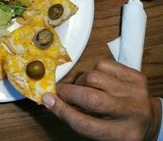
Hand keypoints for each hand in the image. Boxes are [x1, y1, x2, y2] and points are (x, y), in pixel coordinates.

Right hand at [43, 60, 160, 140]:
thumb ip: (76, 118)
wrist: (149, 119)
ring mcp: (135, 93)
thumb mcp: (100, 132)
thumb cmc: (119, 128)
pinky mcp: (136, 77)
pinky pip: (103, 64)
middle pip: (90, 98)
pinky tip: (96, 80)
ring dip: (81, 81)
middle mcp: (132, 113)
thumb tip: (49, 100)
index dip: (62, 110)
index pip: (85, 124)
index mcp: (122, 135)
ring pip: (94, 77)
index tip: (48, 100)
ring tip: (83, 88)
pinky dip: (93, 70)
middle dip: (67, 92)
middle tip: (60, 92)